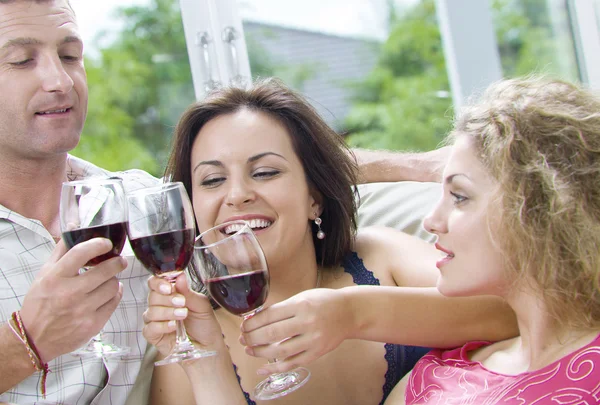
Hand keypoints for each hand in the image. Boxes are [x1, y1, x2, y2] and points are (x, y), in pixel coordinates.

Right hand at [19, 238, 126, 362]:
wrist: (35, 338)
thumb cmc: (40, 302)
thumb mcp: (45, 274)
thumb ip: (62, 250)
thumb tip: (75, 226)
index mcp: (55, 278)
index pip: (81, 253)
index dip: (98, 244)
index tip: (107, 243)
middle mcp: (69, 294)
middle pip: (106, 270)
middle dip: (116, 262)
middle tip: (118, 260)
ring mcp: (83, 310)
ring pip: (113, 286)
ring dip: (114, 280)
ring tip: (108, 279)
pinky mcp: (93, 324)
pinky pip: (114, 302)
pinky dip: (114, 294)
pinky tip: (108, 292)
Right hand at [142, 274, 223, 356]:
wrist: (208, 347)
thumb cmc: (205, 325)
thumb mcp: (202, 305)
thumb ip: (189, 292)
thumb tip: (180, 276)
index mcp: (171, 294)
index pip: (156, 283)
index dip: (159, 283)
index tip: (169, 287)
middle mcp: (161, 306)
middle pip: (152, 296)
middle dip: (168, 299)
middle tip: (181, 303)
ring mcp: (156, 321)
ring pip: (151, 311)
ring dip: (167, 312)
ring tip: (182, 315)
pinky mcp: (153, 336)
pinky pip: (149, 328)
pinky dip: (161, 326)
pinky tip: (173, 326)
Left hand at [240, 288, 353, 373]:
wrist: (349, 312)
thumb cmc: (323, 302)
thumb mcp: (302, 297)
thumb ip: (282, 308)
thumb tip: (256, 319)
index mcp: (301, 304)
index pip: (269, 315)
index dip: (252, 322)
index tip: (243, 325)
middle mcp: (307, 322)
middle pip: (271, 333)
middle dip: (252, 337)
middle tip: (242, 338)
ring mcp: (313, 339)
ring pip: (279, 350)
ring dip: (260, 352)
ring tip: (249, 349)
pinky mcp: (316, 353)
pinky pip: (292, 363)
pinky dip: (274, 368)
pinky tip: (262, 368)